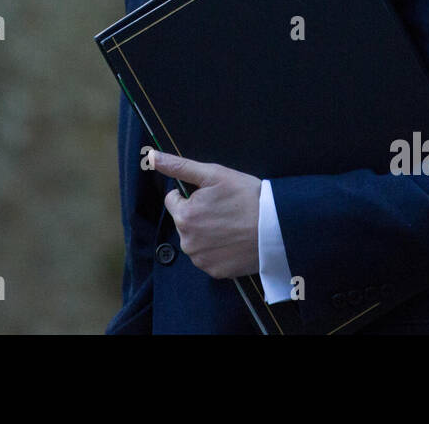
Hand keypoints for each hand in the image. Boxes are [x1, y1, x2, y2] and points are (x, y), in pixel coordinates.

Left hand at [152, 150, 260, 278]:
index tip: (212, 195)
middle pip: (184, 222)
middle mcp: (187, 241)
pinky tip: (233, 241)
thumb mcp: (214, 174)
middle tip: (225, 210)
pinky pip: (209, 258)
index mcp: (184, 216)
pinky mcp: (215, 272)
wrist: (277, 227)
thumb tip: (152, 156)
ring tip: (231, 225)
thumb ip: (179, 166)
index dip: (192, 194)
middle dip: (198, 214)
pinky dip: (218, 250)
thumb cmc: (247, 197)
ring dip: (207, 233)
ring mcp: (201, 259)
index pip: (173, 201)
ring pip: (195, 240)